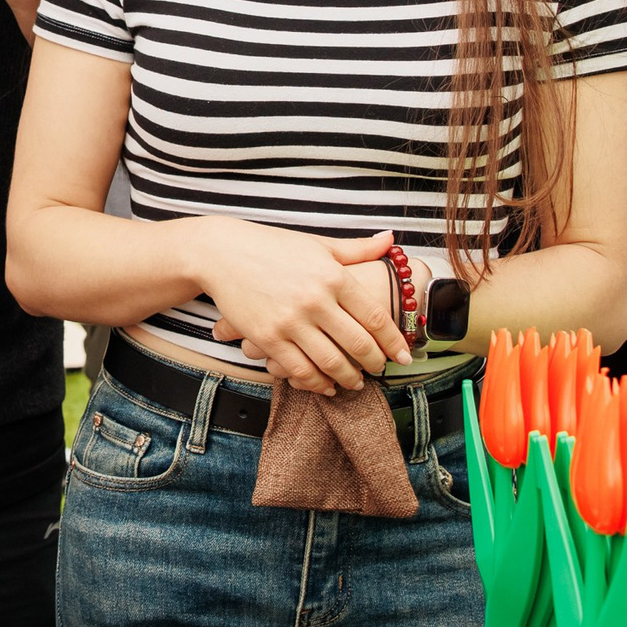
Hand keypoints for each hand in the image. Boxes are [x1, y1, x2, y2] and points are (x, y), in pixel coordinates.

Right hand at [225, 257, 420, 386]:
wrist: (221, 253)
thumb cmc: (272, 246)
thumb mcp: (318, 244)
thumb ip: (357, 249)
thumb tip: (391, 240)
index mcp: (333, 276)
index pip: (375, 316)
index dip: (394, 340)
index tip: (405, 354)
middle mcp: (315, 300)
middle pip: (358, 343)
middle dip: (375, 363)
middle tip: (381, 370)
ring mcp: (290, 321)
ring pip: (331, 362)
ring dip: (349, 377)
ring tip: (356, 382)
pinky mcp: (267, 338)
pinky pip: (299, 369)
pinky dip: (317, 383)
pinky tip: (326, 385)